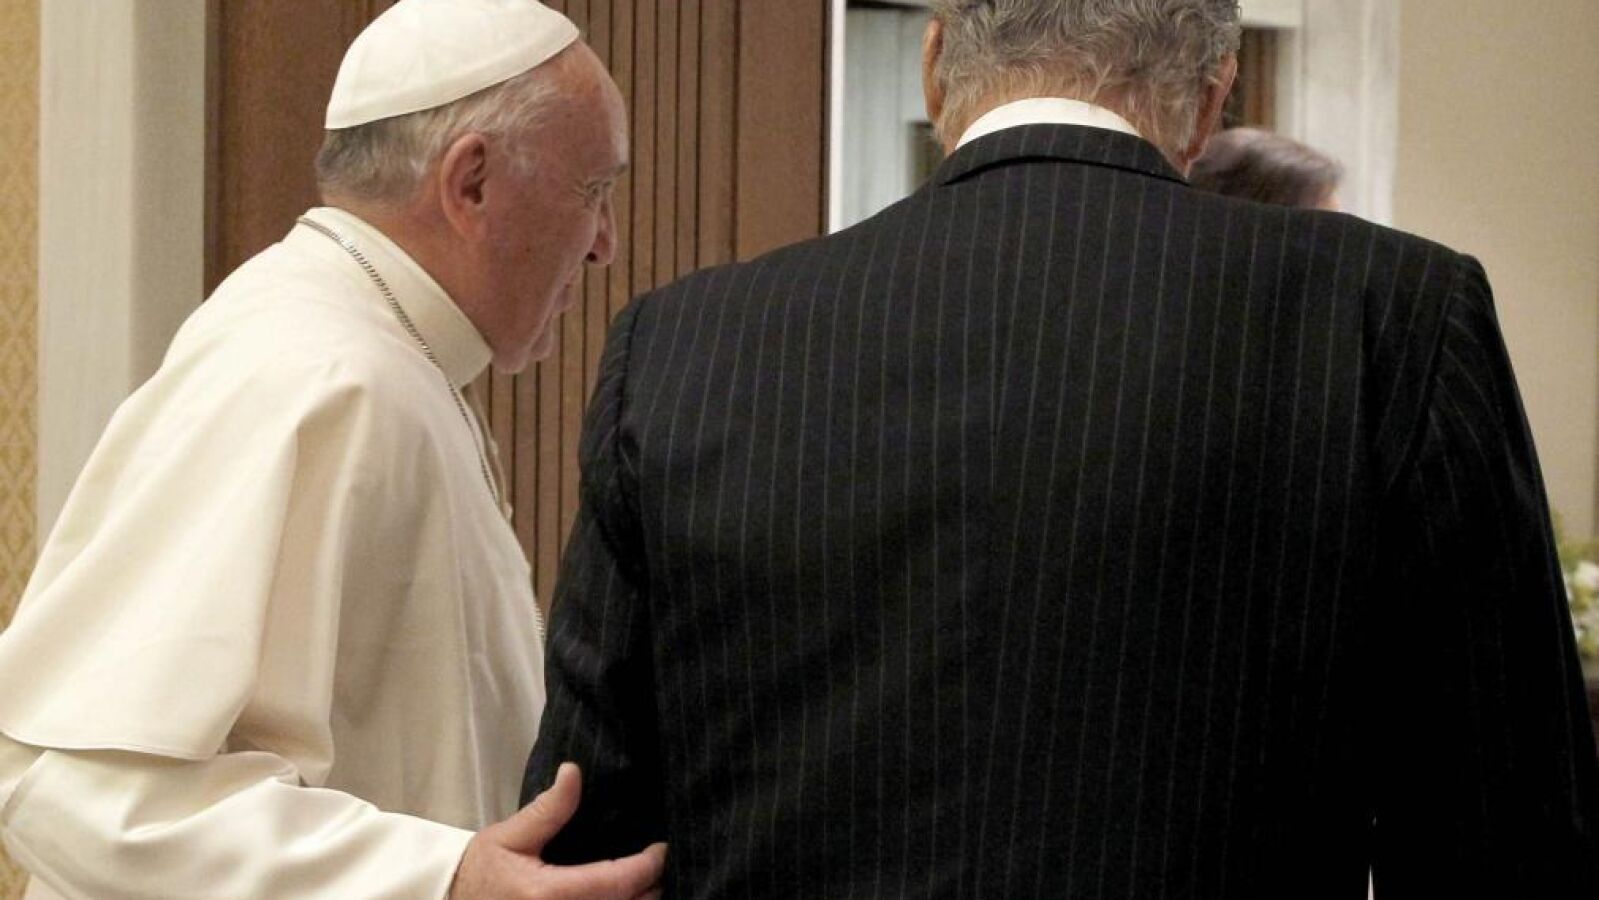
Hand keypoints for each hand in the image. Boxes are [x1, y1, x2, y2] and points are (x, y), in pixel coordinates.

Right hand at [449, 763, 665, 899]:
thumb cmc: (482, 870)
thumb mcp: (510, 835)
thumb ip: (548, 809)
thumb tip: (573, 771)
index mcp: (550, 894)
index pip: (617, 882)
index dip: (648, 865)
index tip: (662, 848)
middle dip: (652, 888)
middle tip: (662, 864)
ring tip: (650, 882)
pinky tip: (628, 897)